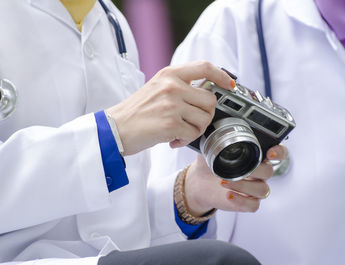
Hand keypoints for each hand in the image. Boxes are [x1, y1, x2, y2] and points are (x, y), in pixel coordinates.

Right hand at [106, 61, 234, 154]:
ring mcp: (172, 104)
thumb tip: (206, 92)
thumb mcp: (157, 87)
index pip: (205, 67)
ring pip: (204, 119)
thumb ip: (180, 85)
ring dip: (195, 130)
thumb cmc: (136, 111)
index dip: (221, 75)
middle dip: (206, 115)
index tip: (229, 84)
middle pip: (210, 100)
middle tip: (192, 122)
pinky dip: (185, 141)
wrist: (114, 128)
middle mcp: (172, 86)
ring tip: (179, 131)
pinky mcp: (170, 124)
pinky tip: (172, 140)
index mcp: (169, 74)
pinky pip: (193, 134)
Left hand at [183, 145, 288, 216]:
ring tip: (224, 181)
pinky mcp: (246, 202)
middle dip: (255, 170)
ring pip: (262, 190)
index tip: (270, 152)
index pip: (278, 152)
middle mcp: (259, 171)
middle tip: (239, 169)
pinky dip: (241, 200)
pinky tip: (228, 195)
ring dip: (245, 186)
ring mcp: (254, 187)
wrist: (199, 181)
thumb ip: (214, 136)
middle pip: (270, 171)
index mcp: (256, 154)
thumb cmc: (210, 161)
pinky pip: (253, 205)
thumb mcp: (211, 146)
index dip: (279, 152)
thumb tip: (209, 125)